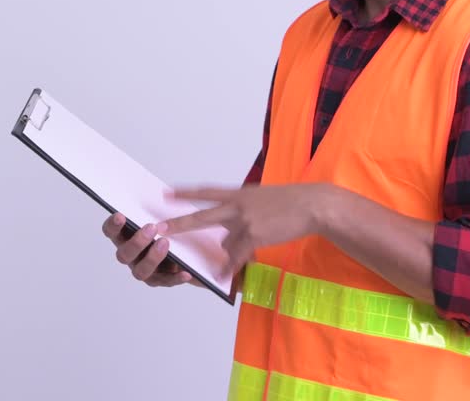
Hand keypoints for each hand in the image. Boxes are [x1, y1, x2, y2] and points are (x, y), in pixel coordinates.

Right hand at [101, 212, 202, 287]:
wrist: (190, 243)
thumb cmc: (168, 224)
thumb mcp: (160, 213)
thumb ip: (152, 209)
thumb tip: (155, 194)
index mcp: (124, 236)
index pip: (110, 231)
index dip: (112, 225)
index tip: (121, 215)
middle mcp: (130, 255)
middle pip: (124, 254)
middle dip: (136, 242)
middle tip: (151, 228)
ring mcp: (143, 268)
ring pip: (140, 271)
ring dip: (152, 258)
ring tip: (166, 244)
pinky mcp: (160, 280)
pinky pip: (166, 282)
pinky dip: (175, 277)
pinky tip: (185, 271)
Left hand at [162, 184, 328, 278]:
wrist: (310, 205)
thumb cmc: (288, 202)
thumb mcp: (260, 200)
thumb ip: (240, 214)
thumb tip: (228, 239)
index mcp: (238, 194)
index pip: (206, 192)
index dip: (185, 193)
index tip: (166, 193)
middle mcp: (236, 206)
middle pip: (202, 217)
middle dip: (179, 224)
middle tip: (159, 228)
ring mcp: (244, 221)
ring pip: (227, 243)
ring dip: (234, 251)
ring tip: (253, 244)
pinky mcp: (253, 236)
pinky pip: (236, 256)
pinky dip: (229, 267)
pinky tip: (223, 277)